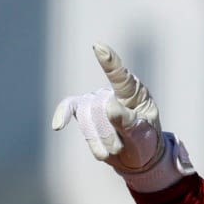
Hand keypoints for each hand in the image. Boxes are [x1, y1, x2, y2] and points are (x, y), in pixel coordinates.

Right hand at [51, 43, 166, 173]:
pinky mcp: (83, 108)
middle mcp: (113, 91)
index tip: (99, 48)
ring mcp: (96, 98)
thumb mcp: (144, 135)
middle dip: (109, 135)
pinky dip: (62, 115)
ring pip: (86, 117)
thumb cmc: (145, 141)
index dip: (110, 62)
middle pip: (99, 110)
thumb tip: (109, 106)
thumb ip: (128, 122)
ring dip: (98, 140)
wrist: (137, 156)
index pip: (121, 77)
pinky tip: (58, 125)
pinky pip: (70, 107)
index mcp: (134, 94)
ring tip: (114, 148)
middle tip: (123, 147)